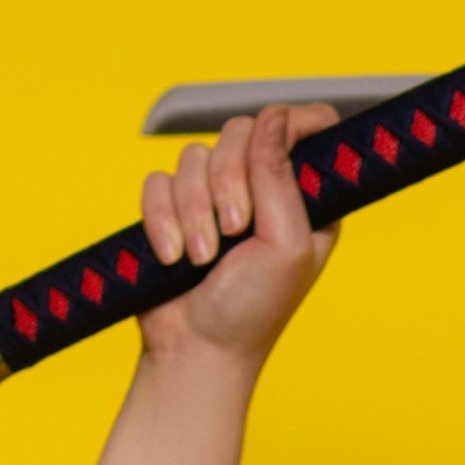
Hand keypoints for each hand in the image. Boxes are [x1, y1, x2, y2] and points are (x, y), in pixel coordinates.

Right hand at [134, 102, 342, 369]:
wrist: (196, 349)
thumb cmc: (253, 310)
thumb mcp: (284, 245)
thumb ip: (280, 177)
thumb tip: (275, 116)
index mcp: (304, 198)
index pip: (307, 127)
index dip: (292, 123)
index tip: (276, 138)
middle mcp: (261, 189)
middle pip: (239, 132)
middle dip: (228, 181)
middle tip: (234, 230)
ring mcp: (214, 196)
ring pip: (194, 157)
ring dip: (193, 211)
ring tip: (203, 258)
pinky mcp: (172, 207)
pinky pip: (157, 181)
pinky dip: (161, 219)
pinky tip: (173, 255)